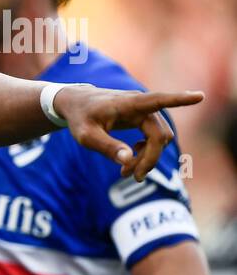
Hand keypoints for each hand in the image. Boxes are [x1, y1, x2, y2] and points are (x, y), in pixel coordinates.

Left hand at [55, 87, 202, 181]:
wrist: (75, 105)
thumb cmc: (79, 118)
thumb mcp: (85, 136)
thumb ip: (106, 147)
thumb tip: (128, 159)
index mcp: (129, 103)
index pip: (159, 100)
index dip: (180, 99)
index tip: (200, 96)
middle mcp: (141, 104)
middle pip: (159, 136)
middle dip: (149, 159)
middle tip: (131, 178)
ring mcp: (145, 111)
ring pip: (159, 140)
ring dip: (147, 158)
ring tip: (126, 173)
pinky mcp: (144, 118)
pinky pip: (155, 138)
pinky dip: (146, 153)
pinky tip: (130, 160)